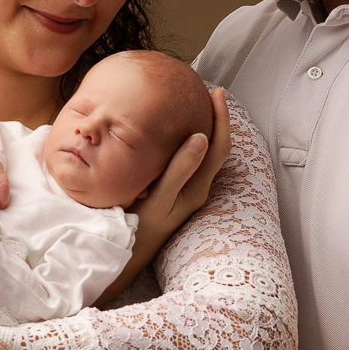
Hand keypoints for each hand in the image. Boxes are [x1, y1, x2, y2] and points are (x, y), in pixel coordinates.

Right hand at [128, 86, 230, 232]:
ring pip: (202, 153)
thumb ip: (179, 169)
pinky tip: (172, 132)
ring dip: (202, 127)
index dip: (221, 118)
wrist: (127, 257)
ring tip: (193, 105)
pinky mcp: (174, 193)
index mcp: (197, 187)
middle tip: (207, 92)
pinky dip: (186, 140)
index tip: (216, 92)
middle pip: (215, 146)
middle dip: (215, 118)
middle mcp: (196, 188)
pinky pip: (188, 160)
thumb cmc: (140, 230)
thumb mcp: (160, 199)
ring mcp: (186, 191)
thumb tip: (201, 137)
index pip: (218, 146)